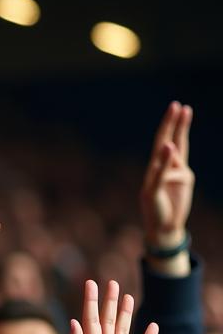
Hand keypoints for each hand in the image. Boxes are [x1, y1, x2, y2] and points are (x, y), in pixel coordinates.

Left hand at [68, 280, 157, 333]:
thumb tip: (73, 321)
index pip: (89, 322)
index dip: (90, 302)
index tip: (91, 282)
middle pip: (106, 322)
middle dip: (108, 303)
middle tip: (111, 282)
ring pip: (122, 332)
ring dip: (124, 315)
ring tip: (127, 296)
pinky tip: (152, 326)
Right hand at [140, 101, 193, 249]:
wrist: (164, 229)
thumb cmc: (173, 205)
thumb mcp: (183, 182)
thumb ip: (180, 167)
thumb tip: (174, 153)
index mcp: (168, 167)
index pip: (174, 142)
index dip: (178, 126)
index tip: (183, 108)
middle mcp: (158, 170)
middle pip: (164, 143)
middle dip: (170, 124)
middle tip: (175, 105)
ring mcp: (153, 180)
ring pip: (165, 156)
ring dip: (170, 134)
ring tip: (178, 115)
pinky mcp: (151, 192)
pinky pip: (160, 174)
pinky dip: (164, 161)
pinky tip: (168, 147)